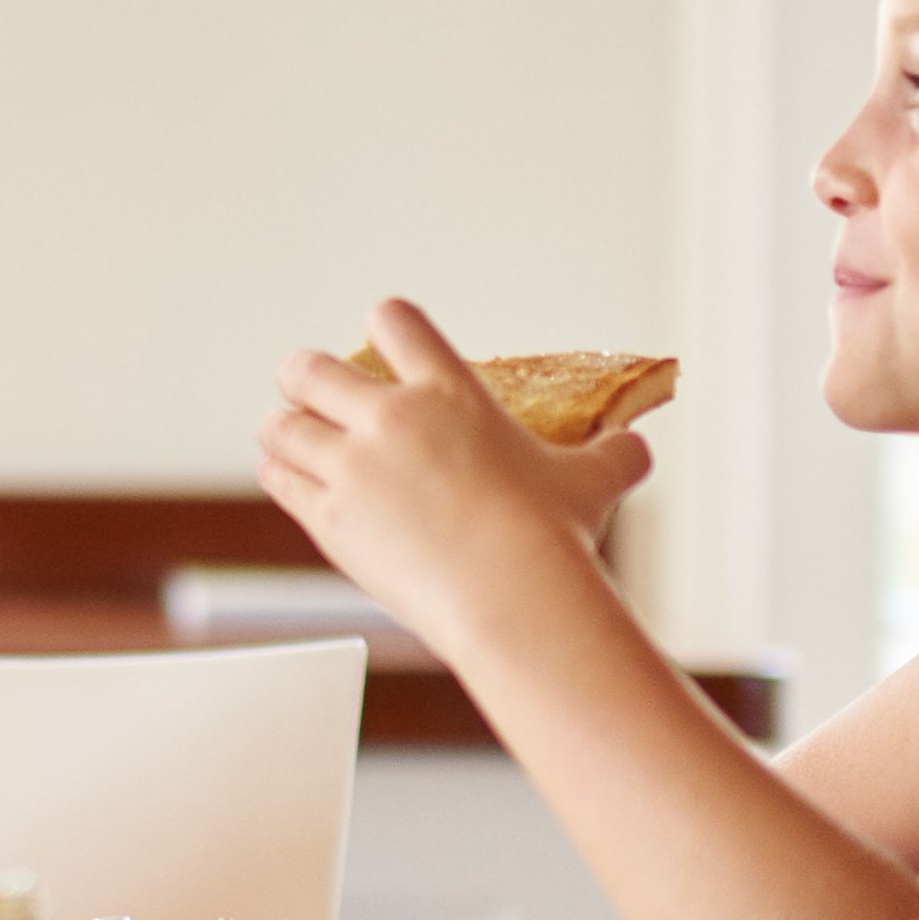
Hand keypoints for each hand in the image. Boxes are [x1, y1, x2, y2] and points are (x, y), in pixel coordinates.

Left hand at [255, 300, 651, 663]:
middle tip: (303, 382)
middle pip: (312, 370)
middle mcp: (390, 418)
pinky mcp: (329, 516)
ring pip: (283, 424)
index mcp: (449, 392)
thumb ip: (613, 456)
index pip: (396, 322)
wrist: (511, 597)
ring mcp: (353, 467)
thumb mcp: (592, 484)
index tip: (378, 335)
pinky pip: (281, 476)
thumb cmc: (553, 537)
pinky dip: (280, 469)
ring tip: (284, 430)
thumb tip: (638, 449)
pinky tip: (284, 470)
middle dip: (303, 374)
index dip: (383, 323)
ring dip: (282, 425)